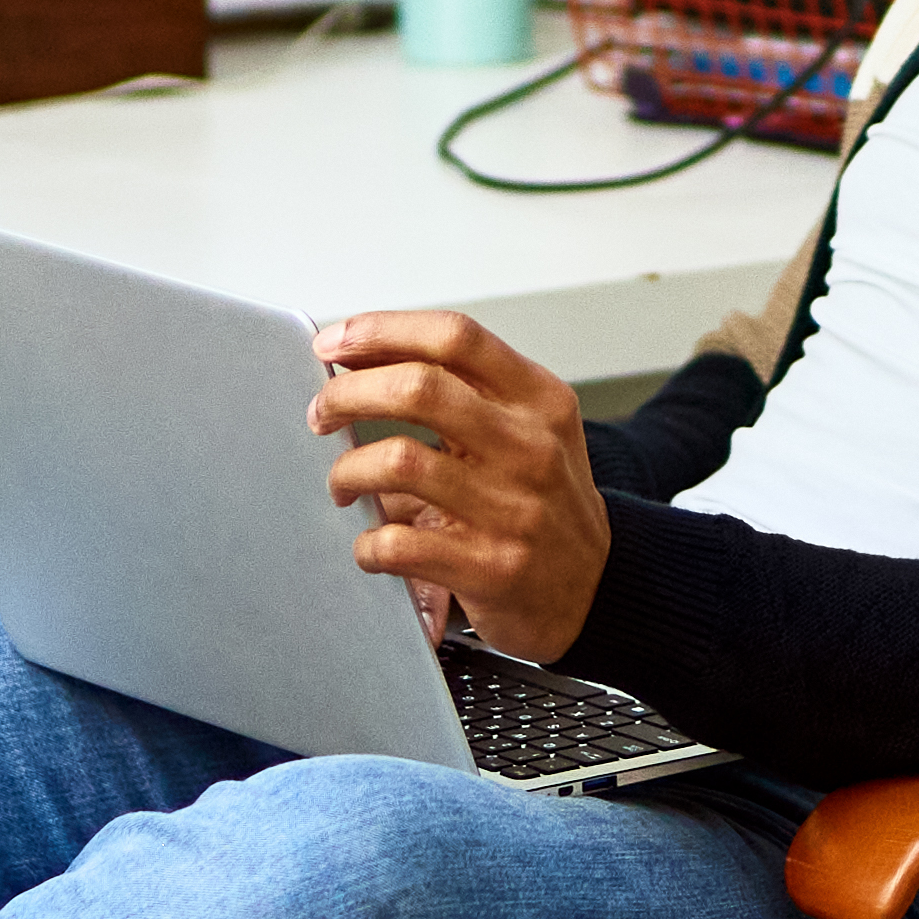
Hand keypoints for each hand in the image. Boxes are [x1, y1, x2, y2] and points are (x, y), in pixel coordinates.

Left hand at [310, 308, 608, 662]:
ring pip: (398, 462)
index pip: (455, 337)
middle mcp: (530, 446)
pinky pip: (399, 543)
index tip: (334, 344)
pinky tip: (371, 544)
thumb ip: (462, 393)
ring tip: (343, 483)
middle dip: (347, 394)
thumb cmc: (544, 502)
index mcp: (537, 399)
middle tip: (322, 412)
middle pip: (419, 387)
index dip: (382, 331)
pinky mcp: (491, 567)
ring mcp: (513, 508)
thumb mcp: (528, 429)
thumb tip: (358, 364)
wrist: (595, 587)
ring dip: (348, 470)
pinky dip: (367, 543)